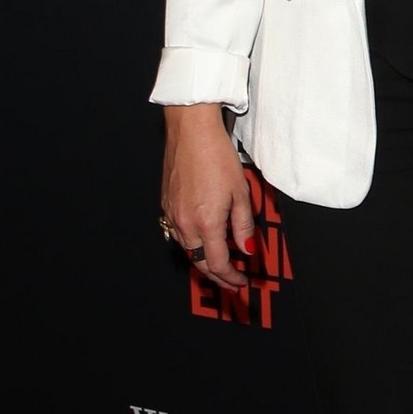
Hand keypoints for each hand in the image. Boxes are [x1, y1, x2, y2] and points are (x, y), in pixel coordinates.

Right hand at [160, 105, 255, 289]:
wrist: (191, 132)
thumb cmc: (216, 157)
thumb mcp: (241, 193)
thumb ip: (243, 225)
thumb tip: (246, 249)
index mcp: (207, 223)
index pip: (218, 264)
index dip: (230, 278)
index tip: (241, 281)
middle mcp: (185, 223)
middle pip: (200, 262)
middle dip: (217, 276)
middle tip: (231, 281)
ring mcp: (172, 214)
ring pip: (187, 250)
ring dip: (203, 261)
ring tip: (219, 264)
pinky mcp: (166, 204)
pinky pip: (178, 233)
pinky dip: (191, 244)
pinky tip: (201, 241)